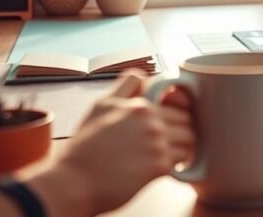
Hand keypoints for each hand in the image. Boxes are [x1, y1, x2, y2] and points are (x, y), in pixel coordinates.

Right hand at [45, 71, 193, 215]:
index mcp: (138, 104)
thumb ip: (125, 88)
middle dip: (179, 127)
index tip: (171, 116)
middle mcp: (150, 120)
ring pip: (189, 137)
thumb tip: (143, 79)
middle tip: (168, 138)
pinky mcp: (159, 166)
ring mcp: (156, 142)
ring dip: (182, 145)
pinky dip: (177, 162)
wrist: (73, 182)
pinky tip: (163, 165)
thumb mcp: (100, 106)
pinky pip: (183, 159)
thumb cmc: (84, 148)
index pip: (175, 96)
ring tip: (166, 152)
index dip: (174, 106)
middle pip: (185, 117)